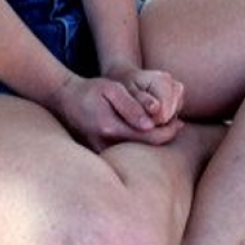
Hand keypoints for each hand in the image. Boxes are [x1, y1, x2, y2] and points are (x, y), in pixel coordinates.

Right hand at [51, 73, 183, 152]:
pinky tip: (146, 133)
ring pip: (137, 154)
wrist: (65, 101)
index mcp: (110, 129)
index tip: (179, 121)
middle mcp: (106, 146)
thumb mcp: (111, 90)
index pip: (150, 138)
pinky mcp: (101, 155)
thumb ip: (130, 105)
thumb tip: (149, 125)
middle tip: (178, 124)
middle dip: (165, 137)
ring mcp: (102, 153)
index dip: (168, 131)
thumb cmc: (91, 91)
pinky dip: (141, 145)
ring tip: (165, 127)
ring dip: (153, 143)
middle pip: (146, 150)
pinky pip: (127, 154)